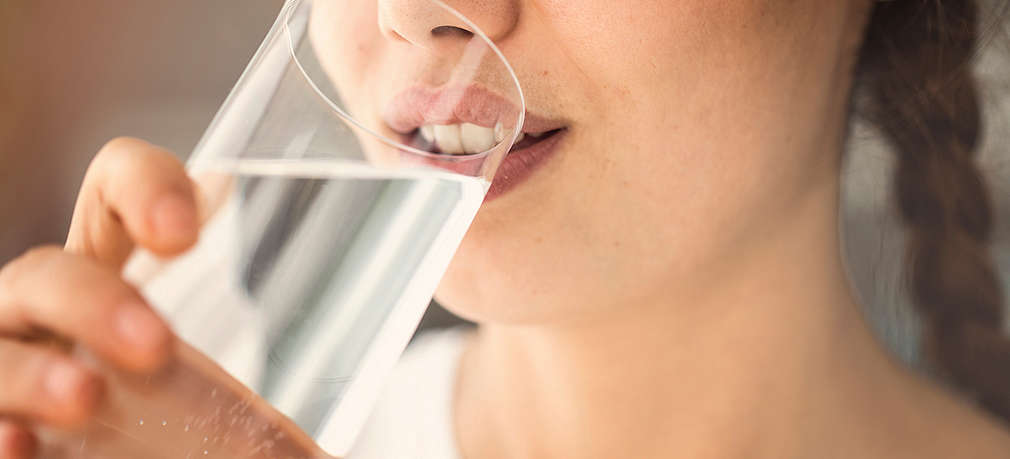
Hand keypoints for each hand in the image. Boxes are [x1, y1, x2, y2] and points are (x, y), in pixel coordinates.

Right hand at [0, 138, 328, 457]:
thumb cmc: (198, 434)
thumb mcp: (239, 409)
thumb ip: (274, 410)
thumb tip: (331, 441)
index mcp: (116, 277)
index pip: (113, 191)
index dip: (140, 187)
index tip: (184, 232)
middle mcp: (54, 316)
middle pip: (46, 272)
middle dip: (92, 300)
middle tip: (154, 346)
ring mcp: (18, 364)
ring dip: (29, 369)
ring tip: (82, 398)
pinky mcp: (4, 424)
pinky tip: (19, 446)